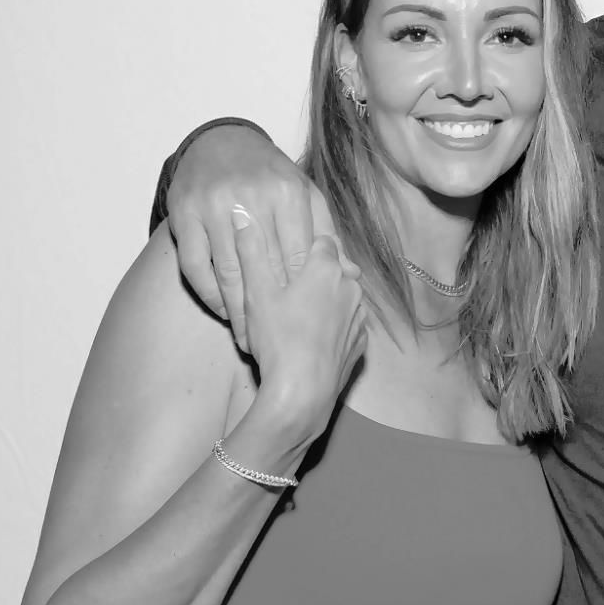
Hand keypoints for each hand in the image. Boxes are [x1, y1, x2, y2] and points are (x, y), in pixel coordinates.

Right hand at [165, 125, 333, 352]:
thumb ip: (324, 230)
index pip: (297, 255)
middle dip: (272, 309)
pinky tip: (222, 310)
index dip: (302, 293)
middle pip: (264, 267)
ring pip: (227, 272)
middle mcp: (251, 196)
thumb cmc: (271, 177)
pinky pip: (194, 267)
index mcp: (288, 192)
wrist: (220, 143)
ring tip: (247, 338)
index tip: (308, 324)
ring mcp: (212, 206)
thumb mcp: (304, 194)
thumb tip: (351, 270)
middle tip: (279, 341)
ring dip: (238, 311)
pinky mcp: (183, 216)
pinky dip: (208, 294)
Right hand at [231, 206, 365, 434]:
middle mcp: (351, 286)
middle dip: (315, 274)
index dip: (303, 246)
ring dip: (327, 300)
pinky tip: (313, 338)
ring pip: (344, 296)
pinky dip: (334, 326)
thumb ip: (250, 250)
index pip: (321, 241)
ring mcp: (360, 316)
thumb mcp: (255, 291)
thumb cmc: (277, 337)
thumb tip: (242, 214)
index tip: (287, 257)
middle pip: (335, 268)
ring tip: (299, 316)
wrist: (302, 390)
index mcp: (327, 268)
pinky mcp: (362, 342)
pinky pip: (348, 325)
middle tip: (289, 289)